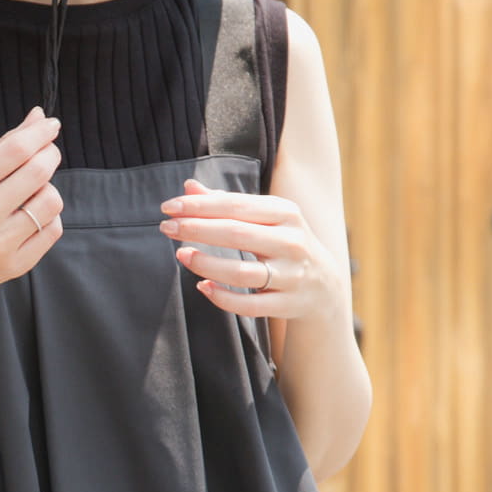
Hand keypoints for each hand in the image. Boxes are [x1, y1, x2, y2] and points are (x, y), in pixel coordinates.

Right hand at [0, 106, 63, 299]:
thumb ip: (3, 149)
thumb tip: (38, 118)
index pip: (15, 150)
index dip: (39, 133)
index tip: (50, 125)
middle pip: (38, 172)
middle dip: (50, 154)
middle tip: (48, 153)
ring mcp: (0, 243)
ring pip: (51, 201)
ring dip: (49, 189)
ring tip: (33, 194)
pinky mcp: (15, 264)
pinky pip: (53, 229)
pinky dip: (49, 217)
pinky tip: (32, 218)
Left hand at [158, 176, 346, 323]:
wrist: (324, 285)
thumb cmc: (283, 243)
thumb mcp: (265, 218)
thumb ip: (226, 203)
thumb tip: (188, 186)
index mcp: (285, 213)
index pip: (235, 206)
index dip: (199, 206)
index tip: (168, 207)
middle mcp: (291, 242)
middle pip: (236, 234)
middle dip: (196, 229)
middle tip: (166, 228)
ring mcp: (290, 275)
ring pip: (241, 272)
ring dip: (207, 264)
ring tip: (181, 255)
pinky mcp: (287, 304)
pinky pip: (249, 305)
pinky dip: (223, 298)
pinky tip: (202, 287)